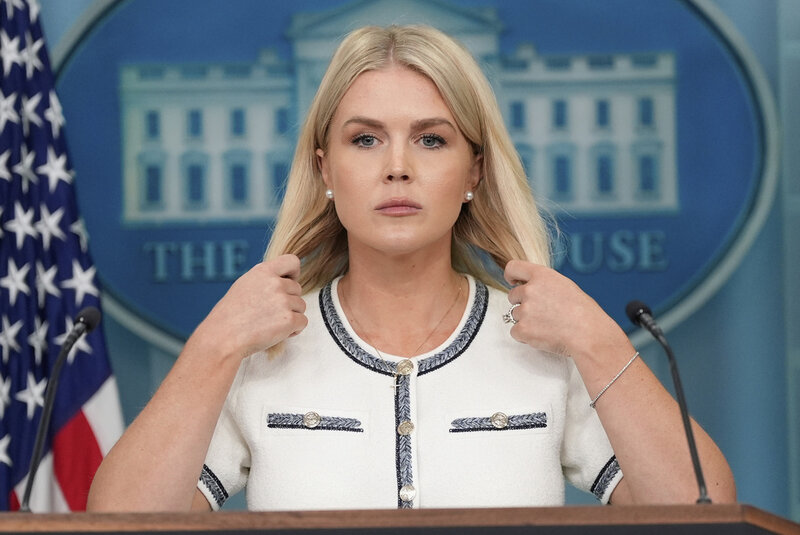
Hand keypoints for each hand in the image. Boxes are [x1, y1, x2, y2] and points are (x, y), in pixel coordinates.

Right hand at [195, 254, 307, 360]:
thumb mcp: (244, 285)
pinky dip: (293, 330)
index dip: (293, 273)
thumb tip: (283, 279)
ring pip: (301, 306)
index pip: (292, 261)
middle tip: (269, 313)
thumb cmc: (229, 315)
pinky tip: (277, 333)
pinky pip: (303, 322)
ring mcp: (283, 301)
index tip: (288, 282)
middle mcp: (275, 283)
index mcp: (263, 271)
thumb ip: (265, 280)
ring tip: (270, 324)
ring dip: (291, 316)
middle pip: (297, 289)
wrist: (223, 338)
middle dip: (288, 301)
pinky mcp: (289, 319)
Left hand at [504, 260, 626, 360]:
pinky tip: (543, 336)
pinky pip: (516, 332)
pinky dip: (526, 336)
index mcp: (542, 276)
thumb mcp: (566, 287)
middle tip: (542, 314)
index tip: (513, 282)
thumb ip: (545, 285)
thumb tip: (533, 288)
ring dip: (526, 321)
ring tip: (548, 326)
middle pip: (513, 295)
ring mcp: (524, 310)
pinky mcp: (523, 329)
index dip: (511, 276)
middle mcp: (530, 290)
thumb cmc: (584, 313)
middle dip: (523, 304)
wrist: (589, 335)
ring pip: (515, 315)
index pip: (513, 267)